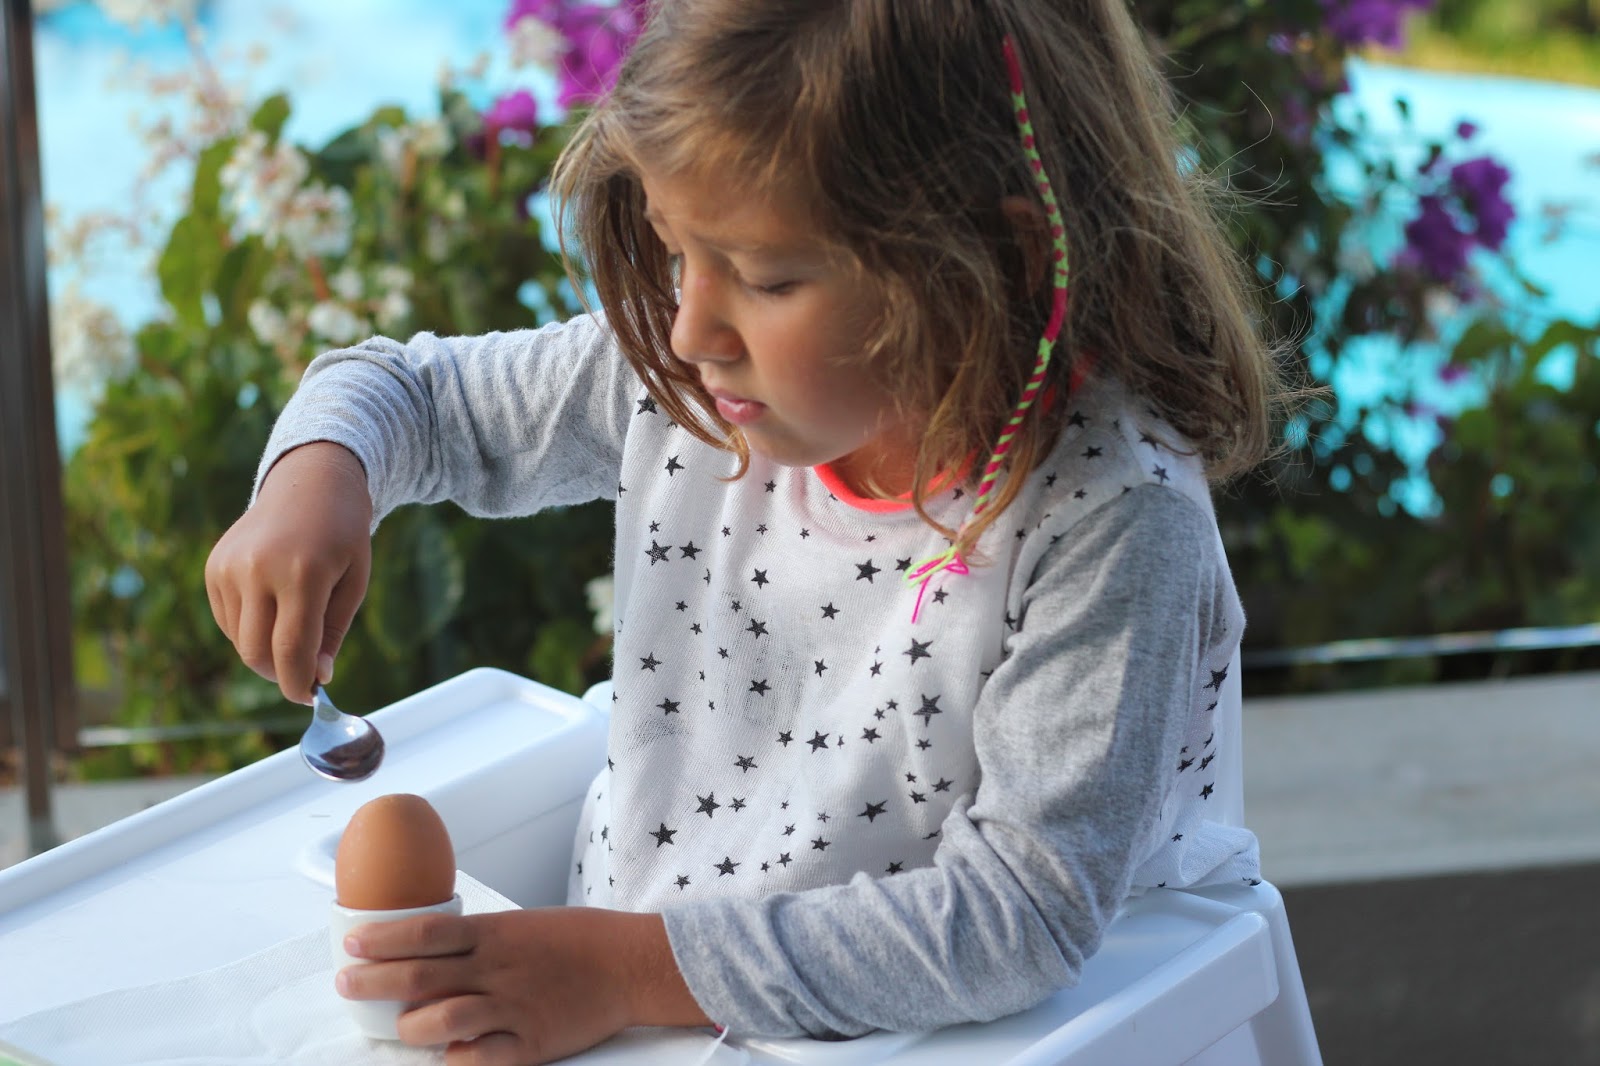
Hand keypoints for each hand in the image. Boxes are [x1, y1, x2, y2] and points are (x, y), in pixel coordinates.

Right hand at [204, 441, 372, 703]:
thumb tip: (315, 679)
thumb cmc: (342, 535)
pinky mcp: (214, 567)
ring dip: (266, 649)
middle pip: (256, 652)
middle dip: (280, 673)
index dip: (297, 684)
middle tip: (303, 673)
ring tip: (295, 621)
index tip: (308, 697)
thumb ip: (332, 633)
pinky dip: (250, 627)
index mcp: (302, 572)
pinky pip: (228, 620)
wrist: (310, 481)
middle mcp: (258, 569)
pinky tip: (274, 603)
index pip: (290, 649)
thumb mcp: (353, 582)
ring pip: (240, 640)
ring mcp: (229, 566)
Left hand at [337, 907, 710, 1064]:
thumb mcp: (522, 926)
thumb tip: (432, 954)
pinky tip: (445, 1054)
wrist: (629, 964)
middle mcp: (496, 969)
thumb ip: (479, 941)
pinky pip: (477, 1058)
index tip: (353, 942)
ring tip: (399, 1026)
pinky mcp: (530, 1044)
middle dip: (373, 980)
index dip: (383, 938)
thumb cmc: (577, 940)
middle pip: (419, 975)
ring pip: (440, 1020)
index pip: (425, 932)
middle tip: (345, 983)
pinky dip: (453, 1058)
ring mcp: (511, 1008)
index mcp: (494, 934)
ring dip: (409, 1026)